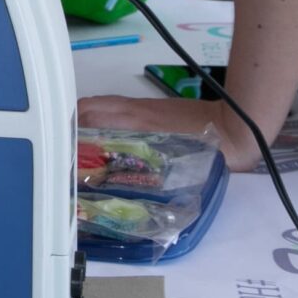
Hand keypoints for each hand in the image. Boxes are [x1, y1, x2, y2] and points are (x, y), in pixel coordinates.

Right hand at [77, 92, 259, 171]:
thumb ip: (150, 175)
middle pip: (86, 108)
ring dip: (81, 121)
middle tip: (60, 151)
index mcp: (136, 124)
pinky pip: (112, 107)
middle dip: (67, 125)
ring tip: (73, 146)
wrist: (237, 124)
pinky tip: (100, 138)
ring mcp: (139, 106)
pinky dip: (97, 118)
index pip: (89, 118)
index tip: (59, 152)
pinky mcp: (148, 106)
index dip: (70, 133)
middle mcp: (131, 111)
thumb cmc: (212, 148)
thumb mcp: (179, 167)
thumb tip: (125, 191)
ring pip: (97, 105)